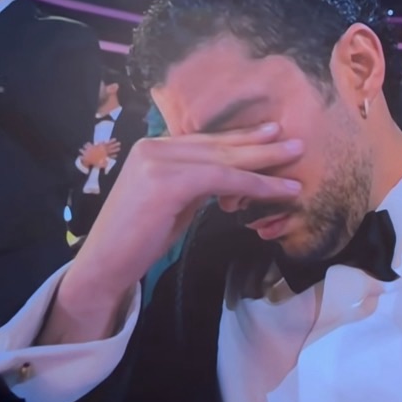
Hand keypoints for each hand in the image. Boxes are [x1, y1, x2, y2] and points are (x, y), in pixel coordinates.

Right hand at [40, 123, 304, 345]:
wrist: (105, 266)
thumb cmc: (139, 240)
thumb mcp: (174, 203)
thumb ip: (198, 186)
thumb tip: (232, 183)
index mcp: (154, 149)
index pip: (207, 141)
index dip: (241, 138)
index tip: (270, 135)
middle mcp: (154, 148)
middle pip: (219, 145)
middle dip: (259, 143)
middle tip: (294, 140)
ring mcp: (158, 162)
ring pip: (224, 159)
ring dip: (265, 162)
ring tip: (296, 160)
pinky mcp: (166, 182)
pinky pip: (223, 179)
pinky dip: (254, 184)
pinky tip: (278, 191)